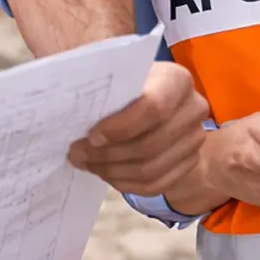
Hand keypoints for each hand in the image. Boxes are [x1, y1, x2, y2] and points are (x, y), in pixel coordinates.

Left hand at [67, 62, 208, 196]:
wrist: (158, 100)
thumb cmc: (128, 83)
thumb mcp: (118, 75)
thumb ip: (100, 81)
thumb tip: (64, 90)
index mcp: (176, 80)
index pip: (154, 107)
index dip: (121, 127)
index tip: (91, 136)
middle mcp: (194, 108)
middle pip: (150, 144)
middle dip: (108, 155)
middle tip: (77, 153)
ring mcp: (195, 138)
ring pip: (151, 169)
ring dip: (113, 171)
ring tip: (87, 163)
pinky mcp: (190, 162)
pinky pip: (157, 184)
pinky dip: (126, 184)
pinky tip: (105, 174)